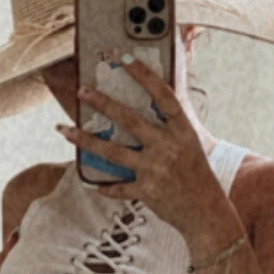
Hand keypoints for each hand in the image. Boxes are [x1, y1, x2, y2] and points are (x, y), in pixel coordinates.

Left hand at [57, 57, 230, 241]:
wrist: (207, 213)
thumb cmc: (198, 176)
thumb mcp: (190, 145)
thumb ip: (171, 127)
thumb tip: (147, 107)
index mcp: (182, 131)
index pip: (163, 96)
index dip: (145, 76)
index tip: (126, 60)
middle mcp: (168, 147)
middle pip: (130, 120)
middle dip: (103, 103)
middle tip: (82, 92)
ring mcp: (156, 170)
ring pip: (113, 151)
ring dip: (86, 141)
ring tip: (66, 130)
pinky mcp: (147, 192)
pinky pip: (118, 187)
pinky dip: (105, 187)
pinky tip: (93, 184)